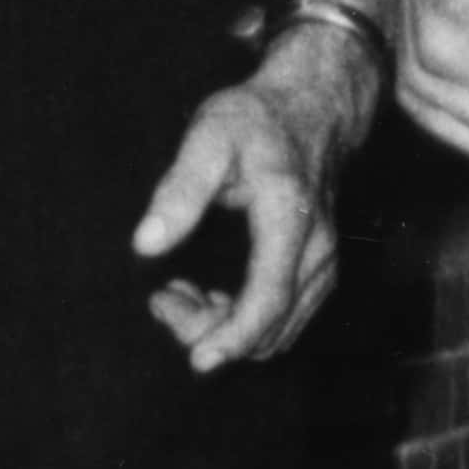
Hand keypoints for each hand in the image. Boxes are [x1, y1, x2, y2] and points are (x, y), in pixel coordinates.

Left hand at [132, 20, 373, 371]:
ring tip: (175, 296)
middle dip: (211, 331)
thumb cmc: (258, 120)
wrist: (313, 107)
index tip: (198, 361)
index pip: (269, 297)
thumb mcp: (209, 138)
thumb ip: (179, 191)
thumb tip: (146, 244)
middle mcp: (317, 252)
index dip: (234, 336)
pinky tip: (207, 297)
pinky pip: (283, 318)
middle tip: (162, 300)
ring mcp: (322, 264)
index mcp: (290, 220)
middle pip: (270, 325)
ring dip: (224, 329)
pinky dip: (243, 322)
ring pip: (278, 329)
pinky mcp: (317, 270)